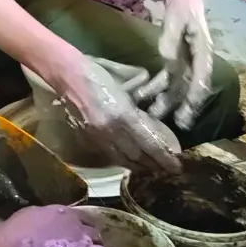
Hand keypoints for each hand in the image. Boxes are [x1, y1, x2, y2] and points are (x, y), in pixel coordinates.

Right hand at [0, 205, 122, 246]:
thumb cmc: (15, 233)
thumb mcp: (32, 216)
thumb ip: (47, 220)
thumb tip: (49, 224)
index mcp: (67, 215)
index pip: (86, 220)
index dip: (86, 229)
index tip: (84, 236)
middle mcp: (80, 231)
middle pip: (97, 238)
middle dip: (96, 245)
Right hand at [57, 56, 180, 172]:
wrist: (68, 76)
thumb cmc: (99, 75)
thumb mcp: (124, 90)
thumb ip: (137, 111)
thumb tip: (152, 126)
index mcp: (122, 116)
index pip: (149, 144)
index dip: (164, 158)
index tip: (177, 166)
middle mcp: (111, 130)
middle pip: (137, 157)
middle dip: (155, 166)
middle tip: (169, 171)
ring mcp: (99, 136)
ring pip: (124, 159)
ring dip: (140, 167)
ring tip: (154, 170)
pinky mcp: (90, 137)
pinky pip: (111, 155)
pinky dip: (125, 161)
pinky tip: (133, 162)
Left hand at [136, 0, 213, 131]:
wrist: (183, 1)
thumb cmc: (184, 9)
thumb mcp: (177, 18)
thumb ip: (171, 37)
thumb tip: (166, 58)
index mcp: (203, 51)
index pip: (202, 76)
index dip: (196, 94)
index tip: (189, 108)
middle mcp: (197, 62)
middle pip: (191, 87)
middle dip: (184, 107)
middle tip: (179, 124)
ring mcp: (186, 65)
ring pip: (177, 87)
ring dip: (165, 101)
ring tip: (152, 117)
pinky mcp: (175, 64)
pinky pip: (165, 80)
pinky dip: (154, 89)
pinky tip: (141, 97)